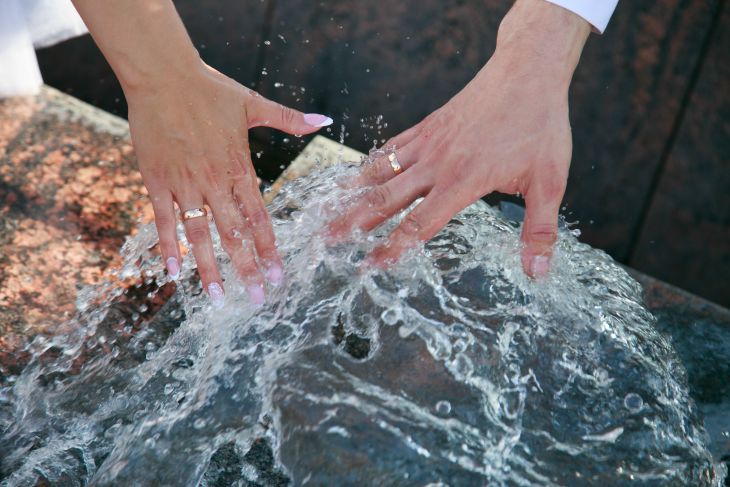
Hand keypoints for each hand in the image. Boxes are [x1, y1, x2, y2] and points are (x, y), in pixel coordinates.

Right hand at [127, 63, 331, 304]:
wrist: (163, 74)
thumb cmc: (210, 89)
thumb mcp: (253, 104)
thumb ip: (289, 119)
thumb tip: (325, 121)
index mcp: (239, 168)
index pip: (260, 218)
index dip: (269, 249)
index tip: (279, 276)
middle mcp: (214, 182)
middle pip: (234, 234)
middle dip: (247, 269)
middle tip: (257, 300)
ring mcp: (184, 184)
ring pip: (200, 235)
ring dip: (210, 269)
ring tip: (218, 299)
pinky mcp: (157, 181)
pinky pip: (164, 220)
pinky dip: (169, 248)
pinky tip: (173, 275)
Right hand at [328, 0, 588, 277]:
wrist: (528, 71)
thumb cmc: (541, 126)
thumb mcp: (549, 182)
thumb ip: (539, 230)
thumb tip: (537, 274)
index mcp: (463, 181)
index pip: (419, 223)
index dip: (392, 248)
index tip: (370, 266)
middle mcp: (437, 163)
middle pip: (386, 199)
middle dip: (353, 222)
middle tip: (326, 240)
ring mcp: (428, 142)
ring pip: (381, 172)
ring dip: (353, 194)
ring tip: (328, 211)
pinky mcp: (428, 125)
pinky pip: (392, 147)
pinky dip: (371, 163)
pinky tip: (357, 174)